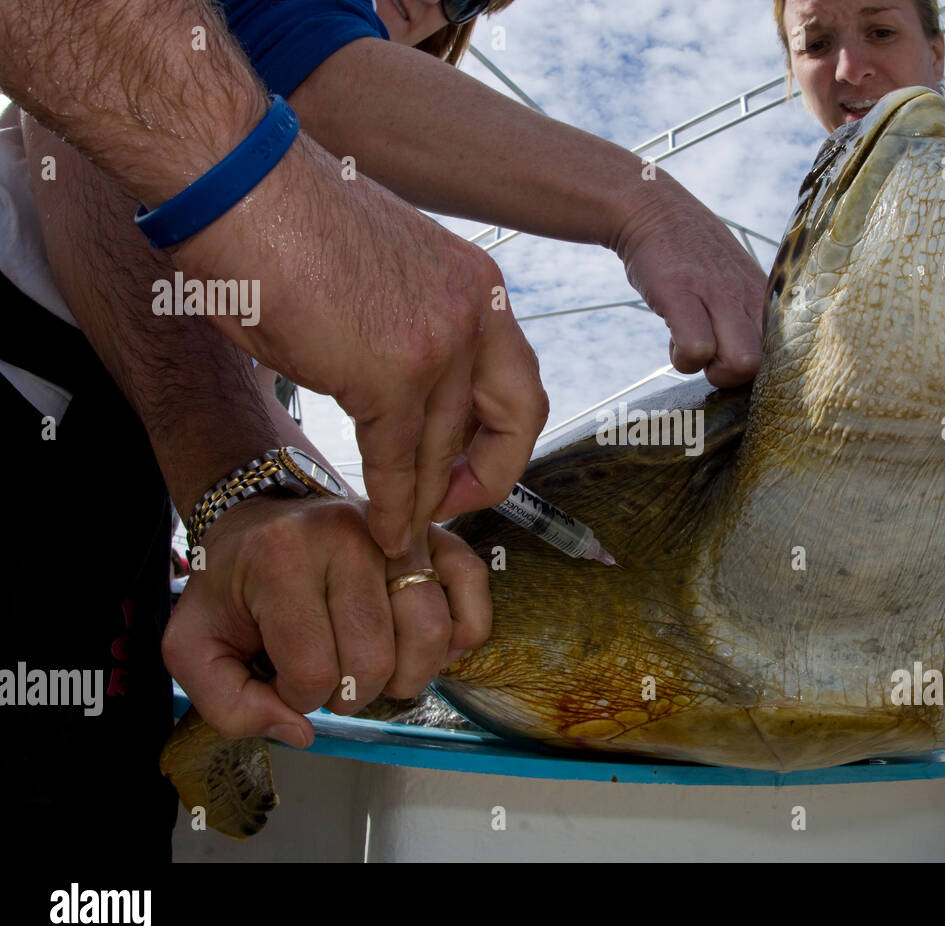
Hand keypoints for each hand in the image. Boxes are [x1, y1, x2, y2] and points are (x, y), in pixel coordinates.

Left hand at [161, 495, 491, 744]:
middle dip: (351, 694)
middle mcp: (346, 537)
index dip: (298, 699)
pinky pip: (470, 585)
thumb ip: (225, 703)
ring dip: (406, 677)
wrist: (263, 515)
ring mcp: (397, 531)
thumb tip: (301, 729)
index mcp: (280, 560)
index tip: (283, 679)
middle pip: (375, 660)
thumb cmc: (233, 584)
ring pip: (429, 632)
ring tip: (375, 670)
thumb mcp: (193, 644)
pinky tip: (430, 647)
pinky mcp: (433, 531)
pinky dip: (462, 631)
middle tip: (330, 679)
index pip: (311, 671)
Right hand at [169, 135, 547, 558]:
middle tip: (451, 510)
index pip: (520, 382)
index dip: (505, 440)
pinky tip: (383, 529)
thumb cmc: (288, 225)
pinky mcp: (392, 374)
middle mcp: (477, 314)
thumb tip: (409, 394)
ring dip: (425, 503)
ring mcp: (440, 344)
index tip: (474, 471)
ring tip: (405, 536)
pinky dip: (392, 506)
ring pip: (445, 450)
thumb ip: (415, 334)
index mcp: (479, 288)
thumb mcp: (386, 279)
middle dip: (486, 479)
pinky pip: (400, 462)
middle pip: (511, 420)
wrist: (238, 184)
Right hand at [614, 186, 766, 387]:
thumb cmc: (690, 252)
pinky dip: (682, 357)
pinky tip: (673, 337)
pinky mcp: (682, 294)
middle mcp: (748, 295)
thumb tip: (750, 356)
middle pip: (763, 365)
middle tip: (709, 357)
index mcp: (763, 295)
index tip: (728, 356)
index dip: (753, 367)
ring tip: (691, 346)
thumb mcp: (734, 275)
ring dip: (707, 369)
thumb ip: (748, 311)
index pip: (782, 351)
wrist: (651, 206)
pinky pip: (696, 350)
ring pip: (739, 364)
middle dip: (731, 376)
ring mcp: (717, 294)